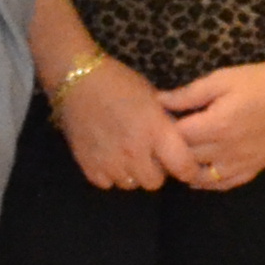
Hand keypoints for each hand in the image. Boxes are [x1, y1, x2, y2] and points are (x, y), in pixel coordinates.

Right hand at [51, 59, 197, 191]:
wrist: (77, 80)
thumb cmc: (119, 83)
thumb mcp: (153, 98)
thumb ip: (167, 126)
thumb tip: (180, 146)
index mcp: (155, 131)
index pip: (183, 168)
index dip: (187, 169)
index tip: (182, 164)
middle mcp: (134, 151)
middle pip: (154, 183)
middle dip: (155, 171)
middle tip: (148, 155)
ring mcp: (109, 161)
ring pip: (130, 184)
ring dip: (131, 172)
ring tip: (125, 153)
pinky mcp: (88, 166)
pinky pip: (107, 183)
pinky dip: (109, 173)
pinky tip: (107, 155)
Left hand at [155, 59, 264, 188]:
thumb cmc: (258, 81)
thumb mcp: (220, 80)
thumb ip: (188, 95)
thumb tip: (158, 101)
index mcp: (216, 125)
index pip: (176, 137)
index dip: (164, 130)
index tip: (159, 122)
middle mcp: (227, 150)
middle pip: (186, 158)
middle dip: (172, 150)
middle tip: (165, 140)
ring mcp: (242, 163)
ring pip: (202, 177)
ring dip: (186, 169)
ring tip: (178, 157)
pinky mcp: (254, 169)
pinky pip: (225, 184)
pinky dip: (208, 183)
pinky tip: (197, 175)